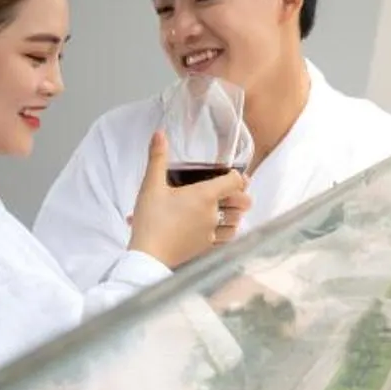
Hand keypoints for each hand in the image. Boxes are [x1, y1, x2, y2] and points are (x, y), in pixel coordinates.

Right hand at [126, 132, 249, 267]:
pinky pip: (226, 240)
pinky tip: (219, 231)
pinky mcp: (206, 248)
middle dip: (242, 196)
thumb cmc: (150, 220)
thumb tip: (159, 134)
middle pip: (243, 203)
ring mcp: (211, 233)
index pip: (234, 181)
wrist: (147, 255)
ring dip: (236, 215)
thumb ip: (157, 158)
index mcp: (204, 195)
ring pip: (236, 222)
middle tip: (235, 191)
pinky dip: (227, 233)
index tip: (231, 174)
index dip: (237, 176)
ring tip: (229, 210)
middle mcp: (213, 214)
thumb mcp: (151, 185)